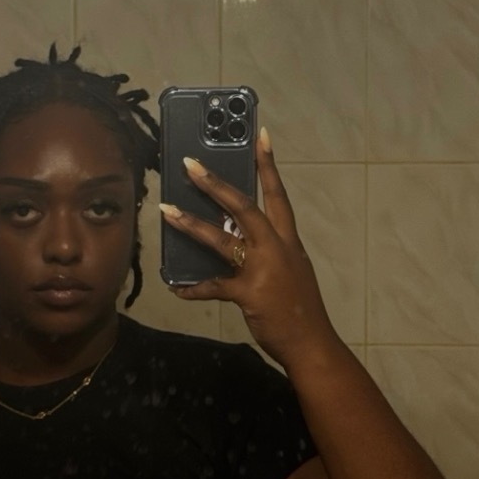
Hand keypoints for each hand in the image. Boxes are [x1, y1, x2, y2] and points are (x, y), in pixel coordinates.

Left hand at [160, 128, 336, 367]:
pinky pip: (213, 287)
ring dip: (191, 224)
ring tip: (166, 210)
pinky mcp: (248, 294)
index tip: (260, 134)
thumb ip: (267, 250)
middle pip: (244, 207)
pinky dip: (193, 287)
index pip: (277, 194)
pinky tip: (176, 287)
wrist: (312, 343)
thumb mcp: (291, 269)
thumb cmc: (300, 307)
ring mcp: (262, 270)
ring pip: (222, 239)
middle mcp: (276, 248)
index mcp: (288, 240)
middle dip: (216, 184)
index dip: (268, 164)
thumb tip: (235, 235)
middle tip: (191, 164)